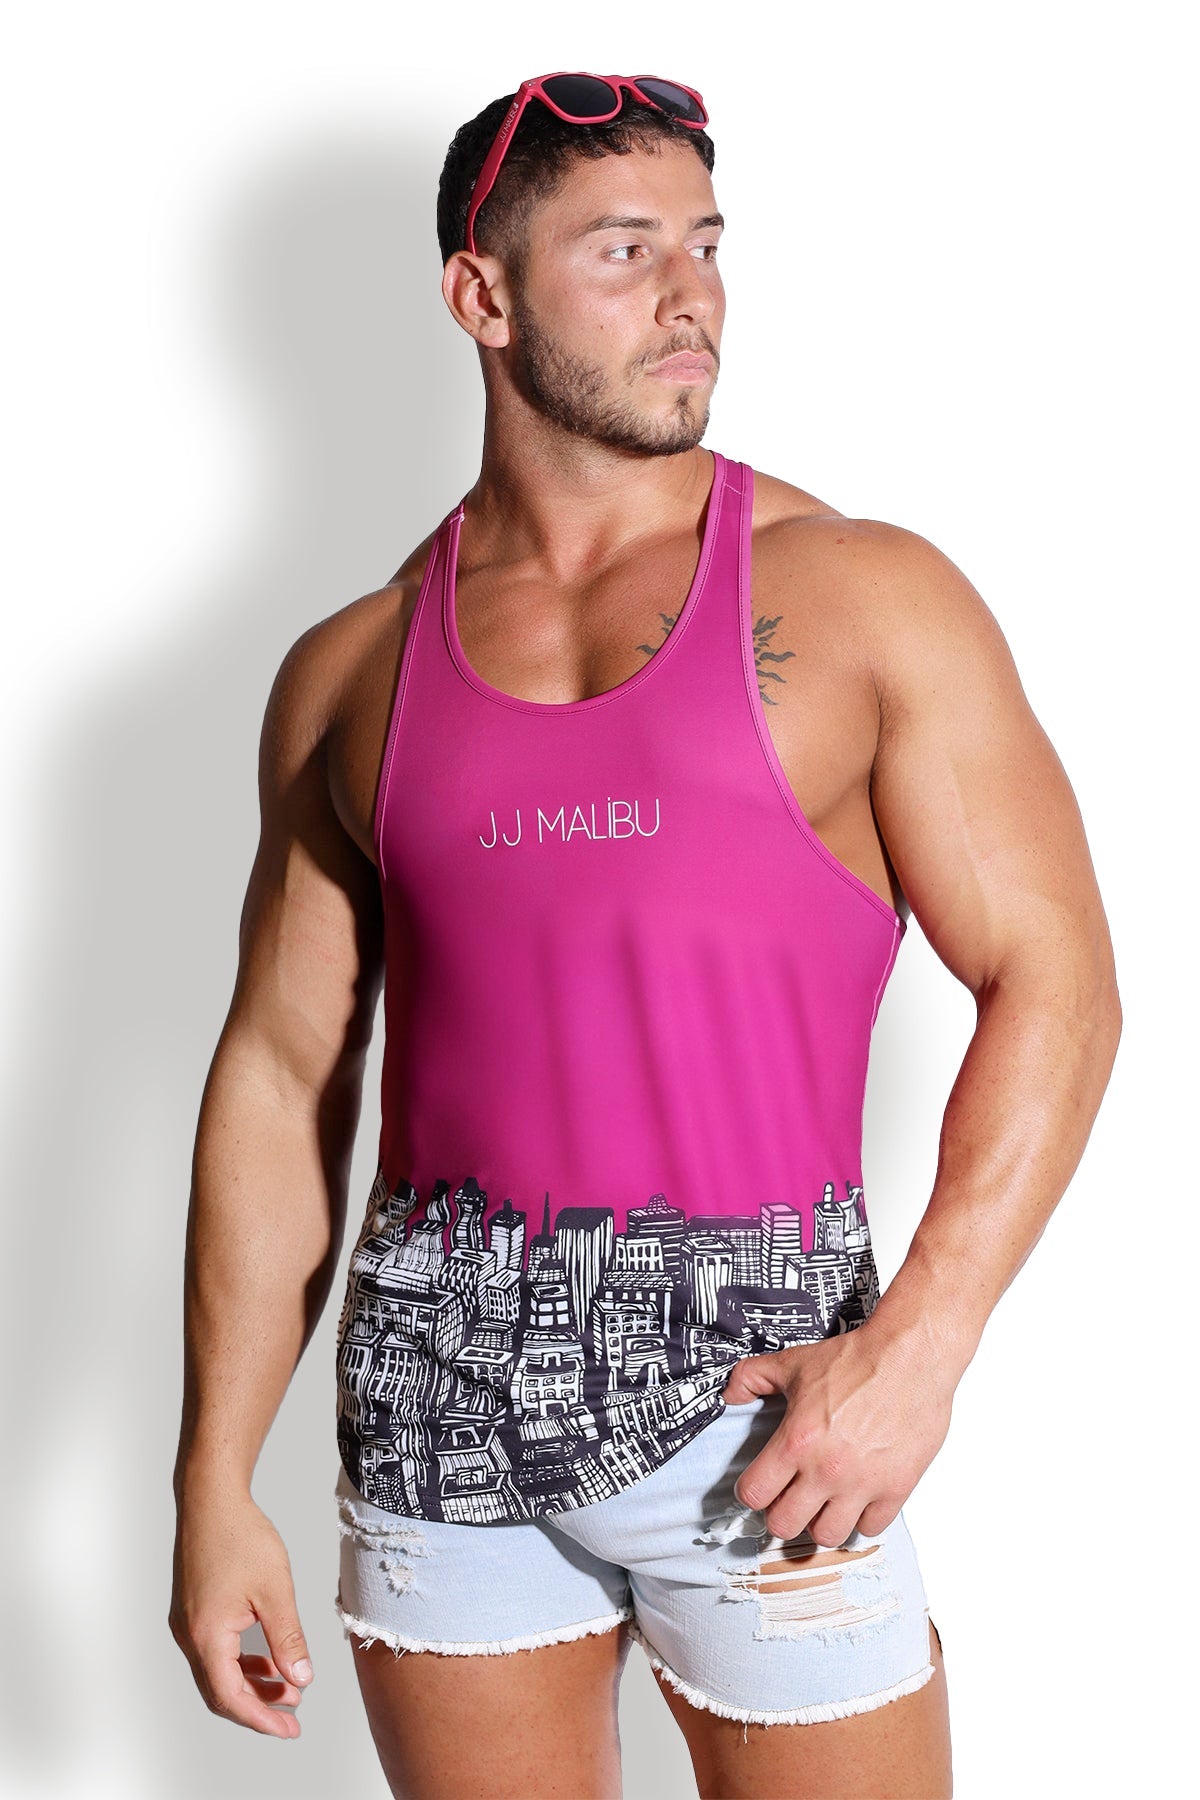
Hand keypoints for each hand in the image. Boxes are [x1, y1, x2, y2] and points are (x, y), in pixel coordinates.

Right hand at [169, 1485, 313, 1738]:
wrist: (211, 1498)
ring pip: (217, 1671)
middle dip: (257, 1707)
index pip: (230, 1697)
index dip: (261, 1719)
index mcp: (206, 1636)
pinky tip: (266, 1659)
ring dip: (250, 1684)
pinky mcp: (192, 1610)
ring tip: (287, 1688)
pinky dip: (240, 1661)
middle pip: (220, 1691)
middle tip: (291, 1718)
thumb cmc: (239, 1536)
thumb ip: (288, 1640)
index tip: (290, 1729)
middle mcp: (189, 1636)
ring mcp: (187, 1623)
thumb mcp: (275, 1591)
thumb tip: (300, 1679)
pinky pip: (214, 1650)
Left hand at [721, 1321, 954, 1546]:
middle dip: (781, 1513)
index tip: (761, 1484)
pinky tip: (859, 1497)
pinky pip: (870, 1528)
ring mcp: (863, 1483)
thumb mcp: (793, 1362)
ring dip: (821, 1521)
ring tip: (824, 1502)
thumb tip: (730, 1395)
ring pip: (827, 1536)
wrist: (910, 1356)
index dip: (752, 1491)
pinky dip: (862, 1518)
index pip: (754, 1494)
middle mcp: (827, 1469)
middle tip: (791, 1497)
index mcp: (797, 1441)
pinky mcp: (896, 1488)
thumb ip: (752, 1377)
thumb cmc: (856, 1359)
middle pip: (784, 1525)